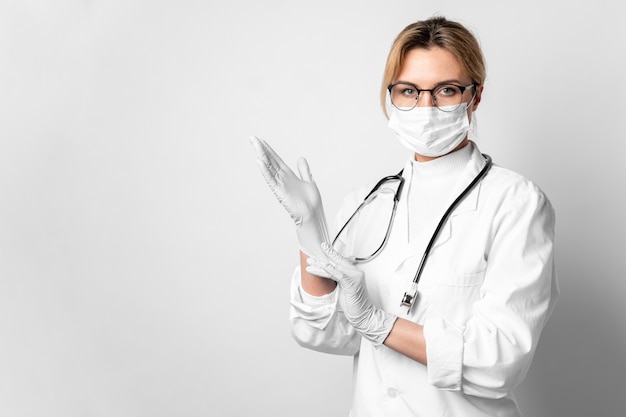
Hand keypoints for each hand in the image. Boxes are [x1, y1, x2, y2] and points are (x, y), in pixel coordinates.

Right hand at [250, 135, 329, 259]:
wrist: (312, 214)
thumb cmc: (311, 201)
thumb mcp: (308, 180)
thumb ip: (304, 170)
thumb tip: (301, 158)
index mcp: (288, 175)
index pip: (275, 159)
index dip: (269, 149)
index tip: (261, 140)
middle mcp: (282, 178)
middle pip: (269, 160)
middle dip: (261, 149)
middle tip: (252, 138)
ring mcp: (280, 184)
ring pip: (268, 167)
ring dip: (261, 156)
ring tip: (254, 145)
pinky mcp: (279, 192)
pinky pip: (270, 180)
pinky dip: (265, 171)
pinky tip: (259, 162)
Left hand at [306, 243, 396, 345]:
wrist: (364, 315)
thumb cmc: (354, 303)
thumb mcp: (343, 288)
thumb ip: (338, 278)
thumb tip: (327, 273)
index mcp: (354, 272)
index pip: (340, 260)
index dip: (330, 254)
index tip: (321, 249)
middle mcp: (355, 272)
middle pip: (336, 261)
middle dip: (322, 258)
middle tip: (311, 256)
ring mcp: (354, 277)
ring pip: (334, 267)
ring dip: (320, 265)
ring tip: (310, 263)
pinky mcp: (351, 283)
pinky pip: (337, 275)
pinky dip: (327, 270)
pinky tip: (320, 268)